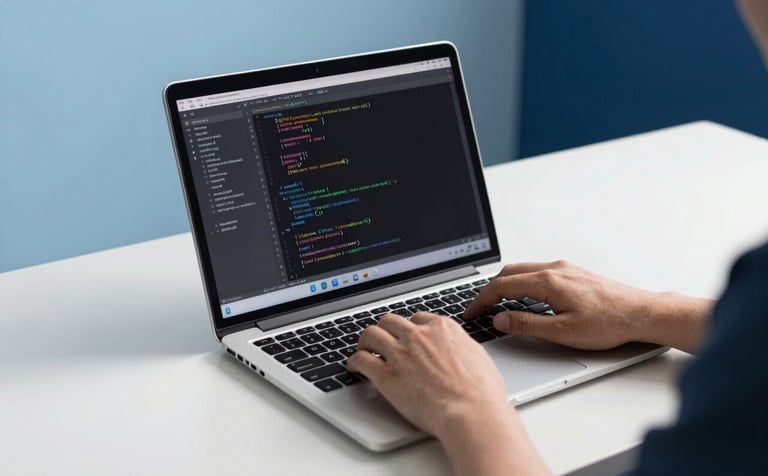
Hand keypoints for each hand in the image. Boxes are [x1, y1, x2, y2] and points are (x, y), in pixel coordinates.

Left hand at [348, 312, 506, 437]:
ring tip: (363, 349)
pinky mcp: (386, 375)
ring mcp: (400, 353)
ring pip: (371, 335)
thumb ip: (460, 347)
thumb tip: (458, 349)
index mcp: (441, 328)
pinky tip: (355, 367)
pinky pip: (361, 360)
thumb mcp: (477, 357)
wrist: (470, 411)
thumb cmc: (481, 392)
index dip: (410, 328)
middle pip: (391, 321)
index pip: (418, 318)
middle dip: (385, 329)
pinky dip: (354, 362)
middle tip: (382, 339)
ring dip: (365, 341)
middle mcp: (418, 336)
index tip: (407, 336)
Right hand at [464, 260, 711, 352]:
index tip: (471, 313)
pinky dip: (520, 281)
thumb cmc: (609, 322)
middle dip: (488, 290)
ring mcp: (563, 268)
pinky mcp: (572, 272)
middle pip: (508, 273)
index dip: (481, 300)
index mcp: (548, 281)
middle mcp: (554, 268)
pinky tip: (522, 295)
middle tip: (477, 308)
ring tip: (494, 303)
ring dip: (503, 284)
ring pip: (522, 269)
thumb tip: (500, 320)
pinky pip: (536, 271)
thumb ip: (527, 324)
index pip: (501, 286)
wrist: (641, 313)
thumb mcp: (563, 331)